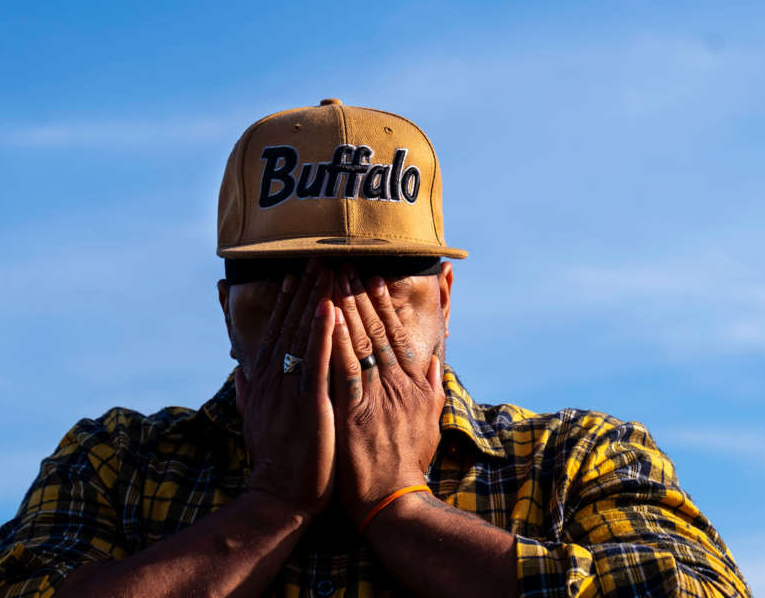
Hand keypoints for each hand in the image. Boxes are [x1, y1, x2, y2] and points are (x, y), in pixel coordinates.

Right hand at [235, 261, 335, 520]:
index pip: (275, 332)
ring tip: (325, 270)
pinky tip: (329, 308)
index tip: (293, 274)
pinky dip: (322, 333)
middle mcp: (273, 379)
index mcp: (264, 382)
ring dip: (314, 299)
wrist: (280, 498)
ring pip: (302, 335)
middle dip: (303, 290)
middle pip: (289, 325)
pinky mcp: (308, 403)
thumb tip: (239, 367)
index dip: (284, 302)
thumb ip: (247, 390)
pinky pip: (316, 361)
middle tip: (315, 258)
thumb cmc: (275, 462)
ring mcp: (289, 389)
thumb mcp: (255, 420)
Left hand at [330, 268, 444, 525]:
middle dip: (357, 294)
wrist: (393, 501)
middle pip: (373, 329)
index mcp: (409, 383)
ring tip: (331, 279)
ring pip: (358, 342)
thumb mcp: (430, 422)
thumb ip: (433, 389)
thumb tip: (436, 362)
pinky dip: (337, 343)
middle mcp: (393, 383)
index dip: (381, 303)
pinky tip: (328, 319)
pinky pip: (344, 370)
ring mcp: (374, 396)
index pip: (393, 333)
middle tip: (343, 264)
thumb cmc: (408, 464)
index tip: (370, 276)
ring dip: (344, 307)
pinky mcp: (353, 411)